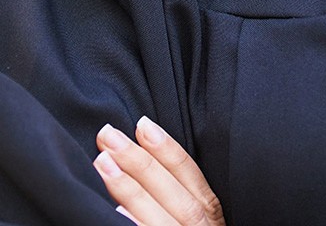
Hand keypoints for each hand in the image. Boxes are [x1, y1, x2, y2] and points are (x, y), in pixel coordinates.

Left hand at [93, 117, 225, 225]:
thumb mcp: (199, 217)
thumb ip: (179, 194)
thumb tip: (144, 156)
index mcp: (209, 209)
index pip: (189, 171)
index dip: (166, 147)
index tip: (142, 123)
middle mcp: (201, 225)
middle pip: (172, 189)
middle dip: (140, 160)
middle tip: (109, 135)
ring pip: (159, 216)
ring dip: (130, 189)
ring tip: (103, 164)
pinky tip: (116, 214)